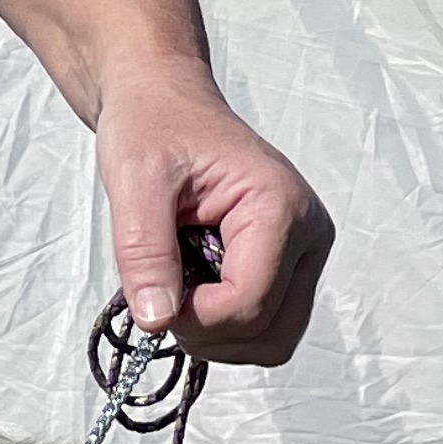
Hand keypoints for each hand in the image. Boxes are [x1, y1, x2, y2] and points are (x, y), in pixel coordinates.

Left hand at [97, 64, 332, 366]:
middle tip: (164, 294)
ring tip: (181, 284)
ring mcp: (305, 256)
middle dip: (210, 332)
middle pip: (271, 334)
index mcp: (281, 206)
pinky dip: (226, 327)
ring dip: (218, 334)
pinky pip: (268, 329)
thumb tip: (156, 320)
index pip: (250, 303)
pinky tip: (198, 286)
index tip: (152, 297)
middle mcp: (308, 235)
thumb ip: (143, 252)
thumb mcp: (134, 179)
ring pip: (273, 341)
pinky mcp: (292, 269)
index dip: (195, 318)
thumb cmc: (153, 125)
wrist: (165, 102)